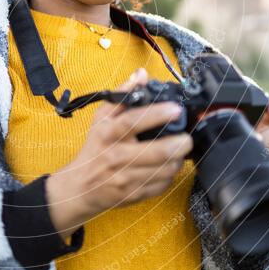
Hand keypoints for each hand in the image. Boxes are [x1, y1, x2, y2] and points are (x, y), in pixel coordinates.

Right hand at [46, 67, 193, 238]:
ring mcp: (125, 178)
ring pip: (163, 170)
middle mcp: (116, 156)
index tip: (176, 109)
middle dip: (179, 144)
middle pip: (155, 151)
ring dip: (177, 160)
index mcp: (108, 134)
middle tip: (187, 137)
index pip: (133, 121)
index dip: (157, 114)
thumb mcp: (102, 119)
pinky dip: (170, 175)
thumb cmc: (96, 148)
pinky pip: (160, 185)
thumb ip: (122, 95)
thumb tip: (141, 75)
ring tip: (179, 151)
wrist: (81, 186)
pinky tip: (169, 166)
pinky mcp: (133, 195)